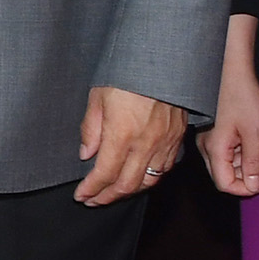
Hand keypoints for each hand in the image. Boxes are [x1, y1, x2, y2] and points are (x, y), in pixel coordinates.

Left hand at [73, 84, 183, 205]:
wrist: (162, 58)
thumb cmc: (127, 72)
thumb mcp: (98, 96)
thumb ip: (90, 128)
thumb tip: (86, 154)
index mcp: (122, 133)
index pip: (104, 174)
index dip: (91, 189)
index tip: (80, 195)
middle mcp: (145, 143)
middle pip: (126, 184)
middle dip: (107, 197)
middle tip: (93, 200)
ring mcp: (165, 142)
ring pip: (149, 180)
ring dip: (129, 191)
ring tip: (113, 193)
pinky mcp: (178, 137)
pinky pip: (165, 167)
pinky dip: (150, 178)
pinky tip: (139, 177)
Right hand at [200, 17, 258, 197]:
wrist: (229, 70)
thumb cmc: (242, 96)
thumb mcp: (255, 131)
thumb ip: (254, 162)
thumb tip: (254, 186)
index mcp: (216, 150)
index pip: (226, 185)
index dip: (246, 190)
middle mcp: (206, 148)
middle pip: (222, 178)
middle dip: (244, 180)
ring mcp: (206, 141)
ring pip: (223, 167)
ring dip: (241, 167)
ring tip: (257, 152)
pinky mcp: (210, 133)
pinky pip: (222, 154)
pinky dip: (237, 156)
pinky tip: (248, 143)